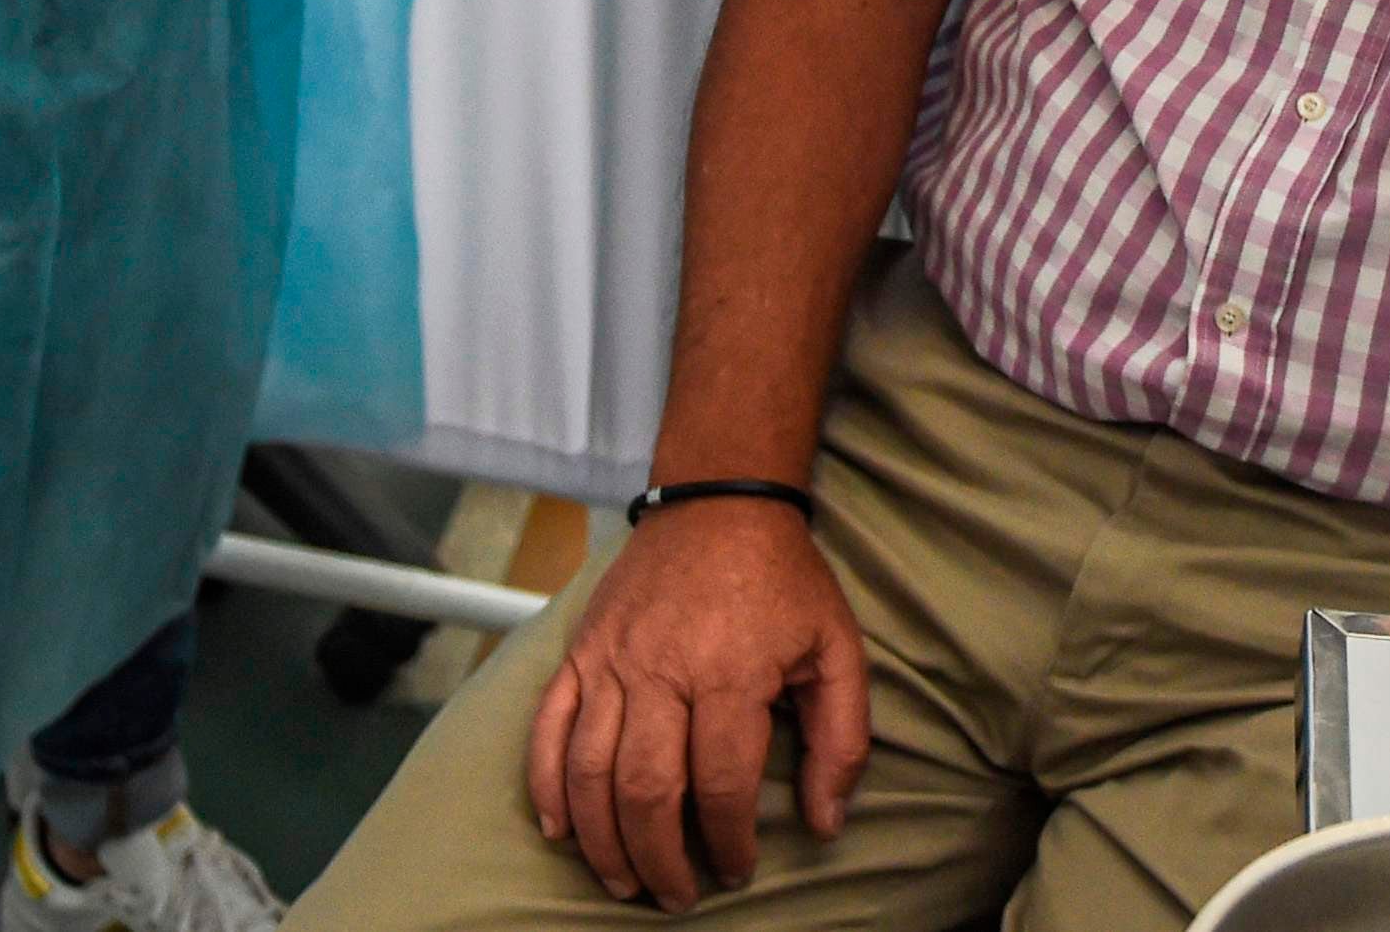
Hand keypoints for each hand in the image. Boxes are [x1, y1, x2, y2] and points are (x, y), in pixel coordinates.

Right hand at [529, 502, 869, 910]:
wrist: (719, 498)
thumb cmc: (782, 579)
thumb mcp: (838, 649)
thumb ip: (841, 739)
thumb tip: (825, 822)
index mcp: (730, 672)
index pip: (721, 785)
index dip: (729, 842)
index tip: (736, 869)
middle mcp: (662, 669)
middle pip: (647, 790)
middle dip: (660, 858)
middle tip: (676, 897)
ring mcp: (612, 660)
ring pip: (591, 769)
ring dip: (602, 839)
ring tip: (623, 881)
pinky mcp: (580, 650)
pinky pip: (549, 727)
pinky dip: (547, 783)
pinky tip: (560, 829)